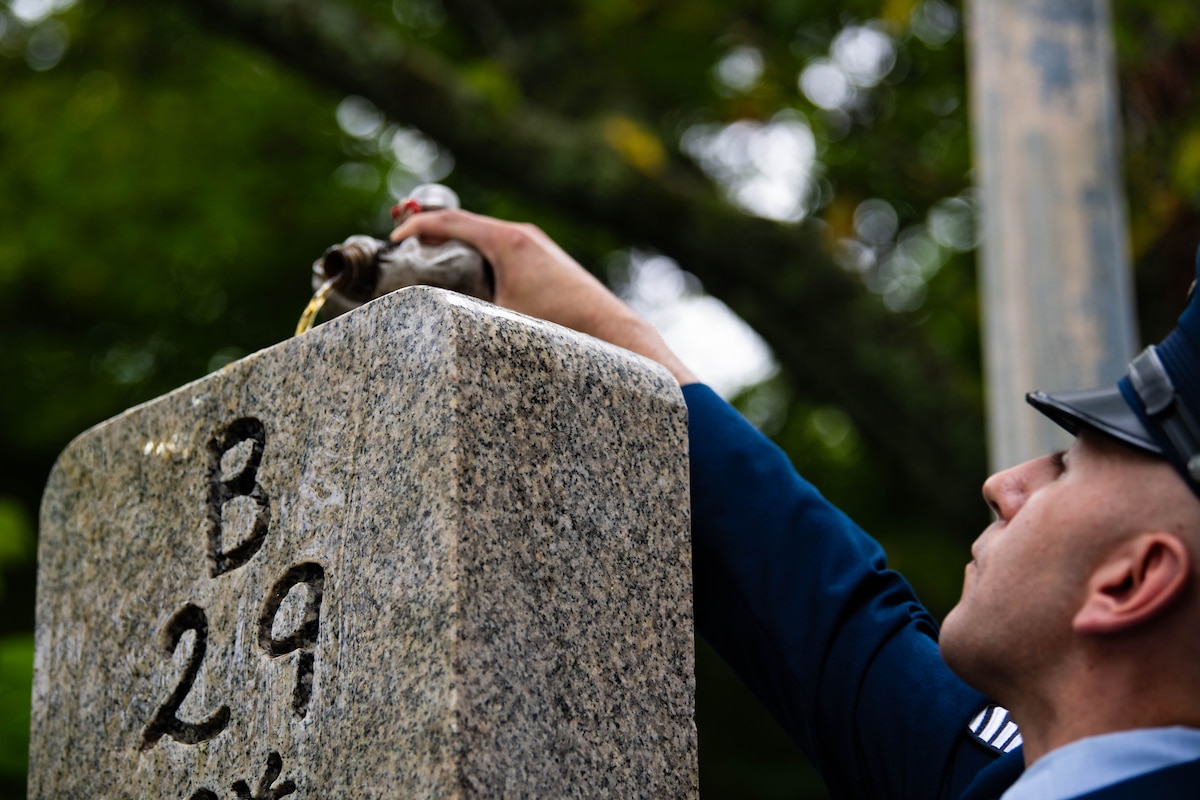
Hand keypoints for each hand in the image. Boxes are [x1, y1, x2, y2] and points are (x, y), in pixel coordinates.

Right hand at [390, 209, 696, 384]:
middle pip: (466, 222)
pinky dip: (480, 252)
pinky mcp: (547, 259)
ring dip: (458, 240)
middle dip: (434, 229)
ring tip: (433, 257)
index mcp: (508, 241)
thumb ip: (464, 314)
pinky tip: (471, 273)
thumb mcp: (500, 321)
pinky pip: (503, 247)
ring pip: (486, 234)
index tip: (396, 237)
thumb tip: (430, 323)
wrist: (610, 331)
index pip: (451, 220)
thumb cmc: (558, 327)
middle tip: (407, 243)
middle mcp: (524, 235)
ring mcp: (538, 245)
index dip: (417, 226)